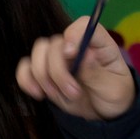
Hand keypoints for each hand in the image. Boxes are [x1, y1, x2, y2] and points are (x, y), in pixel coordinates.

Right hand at [16, 18, 134, 120]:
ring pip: (37, 54)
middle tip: (73, 92)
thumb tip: (85, 56)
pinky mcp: (43, 74)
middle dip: (58, 71)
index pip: (82, 26)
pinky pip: (26, 69)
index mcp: (98, 44)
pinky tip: (38, 94)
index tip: (71, 53)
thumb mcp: (113, 89)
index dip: (73, 34)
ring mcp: (57, 59)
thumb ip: (97, 73)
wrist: (103, 113)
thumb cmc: (114, 95)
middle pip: (55, 44)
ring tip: (57, 95)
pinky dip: (26, 80)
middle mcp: (75, 47)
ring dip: (43, 77)